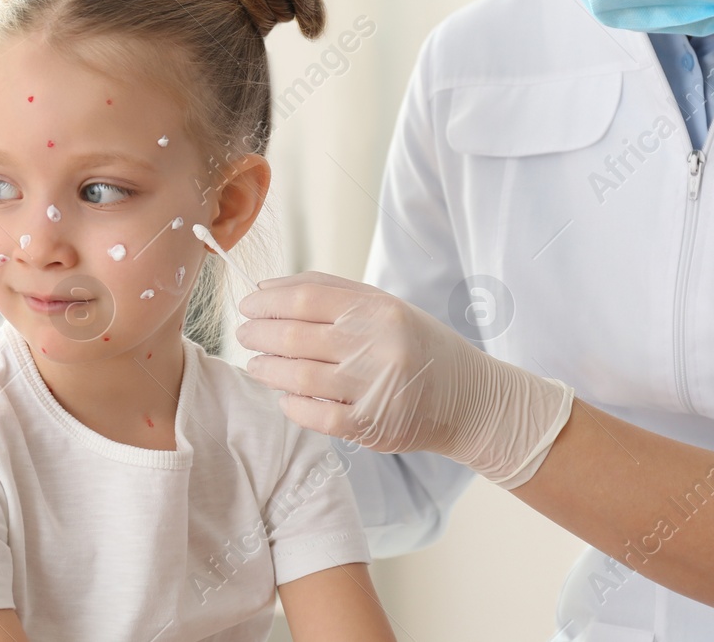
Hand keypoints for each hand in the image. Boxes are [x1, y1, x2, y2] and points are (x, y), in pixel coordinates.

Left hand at [235, 271, 573, 487]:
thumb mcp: (384, 305)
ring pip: (297, 377)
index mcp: (377, 309)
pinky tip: (285, 397)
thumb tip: (268, 286)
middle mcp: (375, 345)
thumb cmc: (416, 344)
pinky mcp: (371, 426)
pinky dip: (291, 406)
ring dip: (267, 370)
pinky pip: (316, 416)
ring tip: (256, 365)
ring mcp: (373, 388)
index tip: (248, 304)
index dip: (267, 301)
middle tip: (244, 334)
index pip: (304, 298)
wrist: (469, 397)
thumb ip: (331, 291)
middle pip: (293, 336)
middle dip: (258, 334)